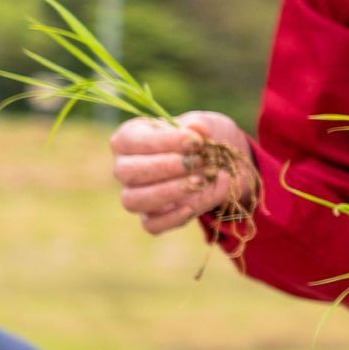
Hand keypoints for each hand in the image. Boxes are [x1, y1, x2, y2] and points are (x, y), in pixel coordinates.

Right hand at [109, 111, 256, 233]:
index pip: (130, 141)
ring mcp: (136, 195)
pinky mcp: (152, 217)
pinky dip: (172, 218)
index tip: (196, 141)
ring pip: (133, 200)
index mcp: (131, 138)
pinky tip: (192, 207)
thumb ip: (201, 124)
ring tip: (199, 181)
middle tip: (198, 161)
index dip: (162, 141)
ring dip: (167, 192)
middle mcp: (126, 168)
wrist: (223, 164)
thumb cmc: (204, 139)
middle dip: (164, 167)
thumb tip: (196, 128)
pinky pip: (152, 225)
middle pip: (125, 172)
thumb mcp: (208, 124)